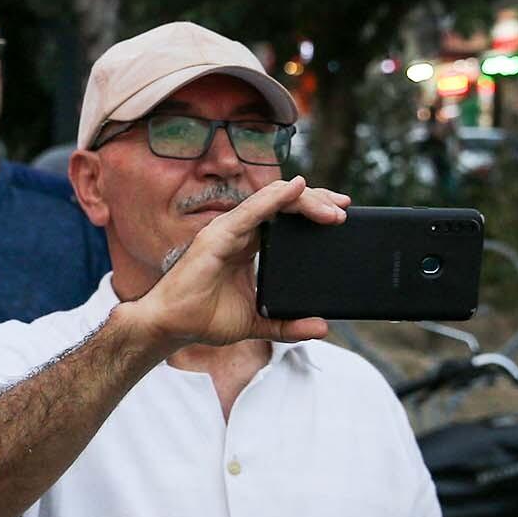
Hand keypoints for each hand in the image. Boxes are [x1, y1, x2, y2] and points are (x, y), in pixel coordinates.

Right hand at [133, 176, 349, 349]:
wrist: (173, 326)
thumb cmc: (204, 317)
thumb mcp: (258, 321)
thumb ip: (288, 324)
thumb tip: (321, 328)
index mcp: (248, 244)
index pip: (284, 215)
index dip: (312, 210)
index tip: (341, 215)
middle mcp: (239, 231)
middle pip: (283, 202)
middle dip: (317, 201)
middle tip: (344, 210)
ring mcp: (228, 230)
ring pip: (272, 200)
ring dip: (306, 200)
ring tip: (333, 210)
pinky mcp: (218, 235)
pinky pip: (252, 210)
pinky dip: (275, 198)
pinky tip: (296, 189)